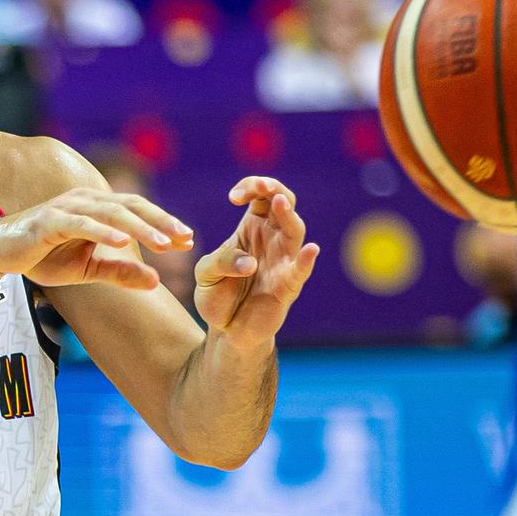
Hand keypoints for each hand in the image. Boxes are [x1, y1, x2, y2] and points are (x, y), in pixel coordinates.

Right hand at [0, 189, 193, 288]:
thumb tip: (156, 282)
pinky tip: (122, 242)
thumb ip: (119, 273)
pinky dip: (103, 231)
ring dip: (140, 227)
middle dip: (161, 222)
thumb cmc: (43, 256)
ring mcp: (68, 208)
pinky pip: (81, 224)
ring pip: (112, 213)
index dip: (164, 223)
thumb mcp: (87, 270)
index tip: (189, 240)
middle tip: (186, 238)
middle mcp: (86, 200)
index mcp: (98, 208)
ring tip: (163, 243)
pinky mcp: (49, 221)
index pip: (139, 211)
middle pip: (132, 206)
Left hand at [195, 176, 319, 351]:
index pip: (261, 196)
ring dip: (288, 215)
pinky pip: (301, 271)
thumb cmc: (218, 295)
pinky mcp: (288, 286)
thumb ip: (221, 261)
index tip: (234, 197)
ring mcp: (283, 261)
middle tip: (261, 185)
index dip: (251, 187)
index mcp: (252, 229)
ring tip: (278, 202)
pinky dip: (306, 260)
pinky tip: (311, 250)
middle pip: (284, 204)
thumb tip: (250, 263)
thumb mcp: (206, 274)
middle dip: (274, 189)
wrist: (226, 330)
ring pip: (295, 231)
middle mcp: (273, 240)